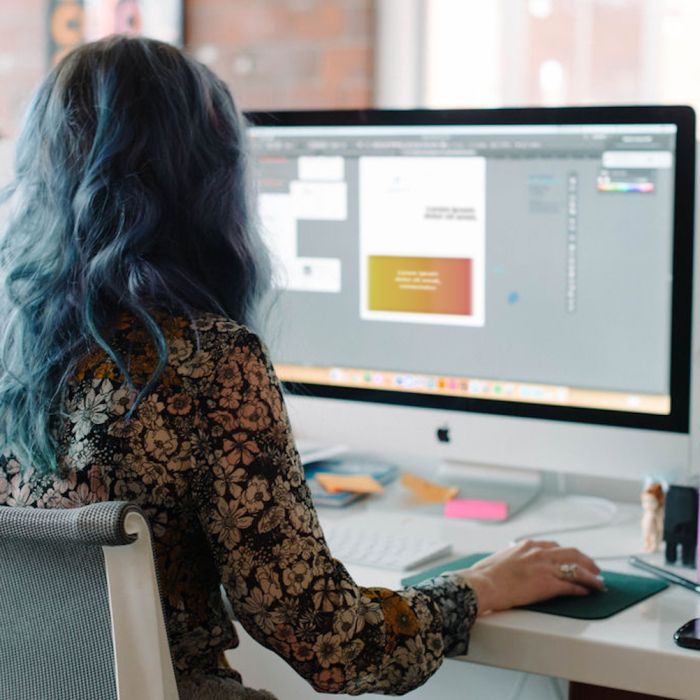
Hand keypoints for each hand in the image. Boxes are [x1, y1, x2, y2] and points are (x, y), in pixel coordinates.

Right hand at [454, 539, 604, 613]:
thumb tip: (511, 565)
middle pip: (572, 553)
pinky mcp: (548, 584)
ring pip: (577, 569)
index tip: (574, 558)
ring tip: (599, 583)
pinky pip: (571, 585)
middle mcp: (539, 552)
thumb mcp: (501, 560)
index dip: (568, 554)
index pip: (555, 546)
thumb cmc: (485, 575)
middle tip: (595, 569)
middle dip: (586, 561)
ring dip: (591, 576)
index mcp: (527, 545)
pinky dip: (582, 589)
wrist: (483, 583)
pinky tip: (587, 592)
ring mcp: (545, 567)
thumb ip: (512, 559)